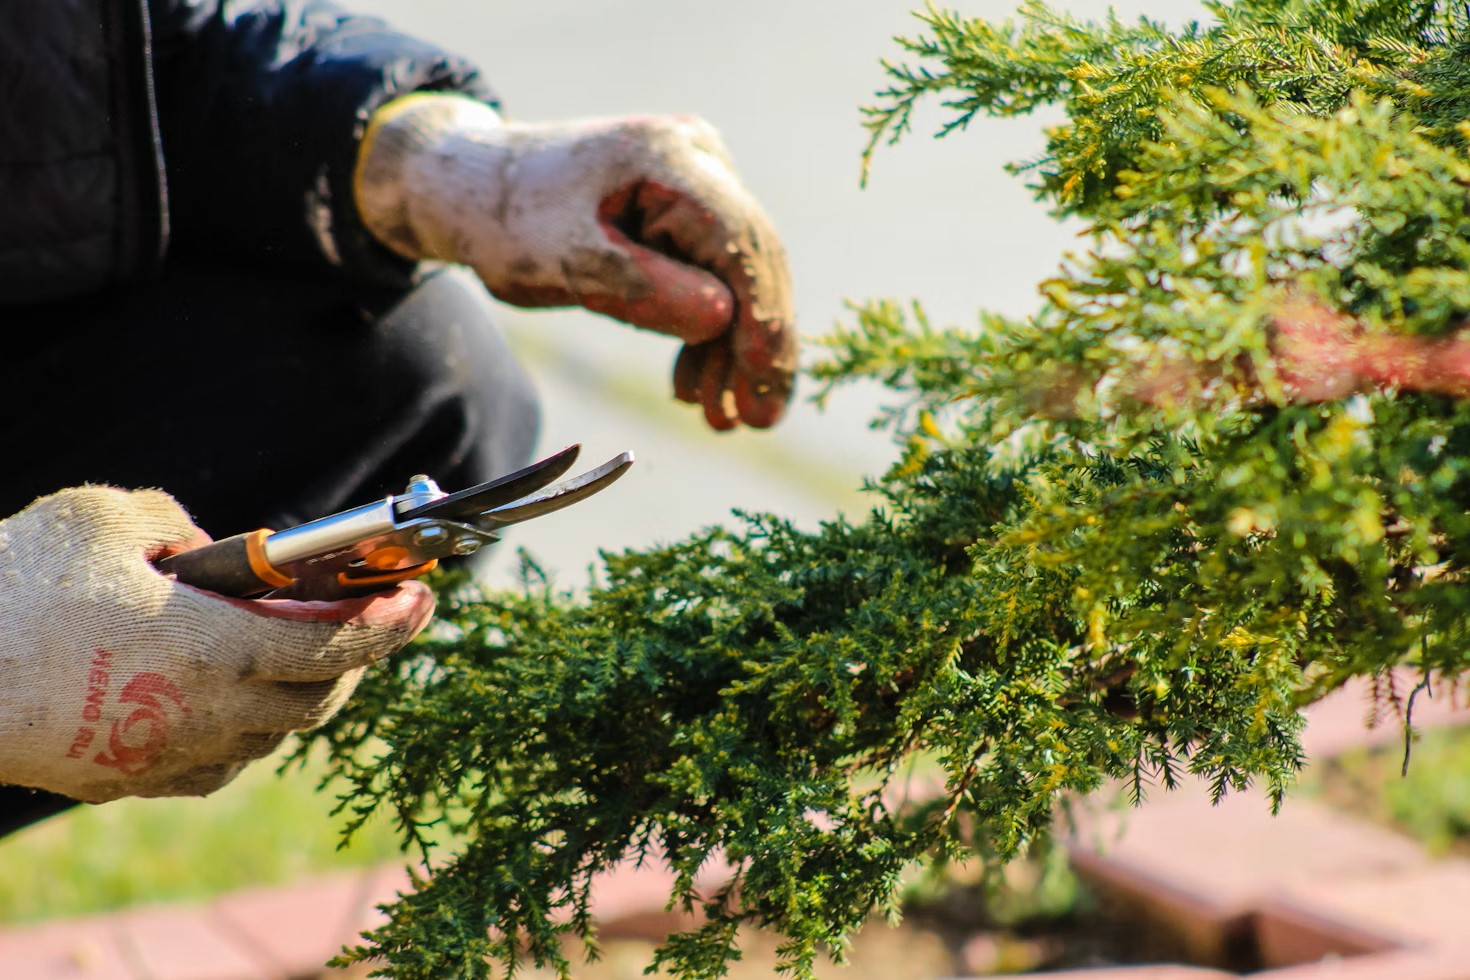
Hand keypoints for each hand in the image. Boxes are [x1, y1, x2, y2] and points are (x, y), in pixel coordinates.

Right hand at [0, 488, 433, 802]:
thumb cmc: (17, 588)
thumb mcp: (108, 517)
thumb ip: (182, 524)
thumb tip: (214, 549)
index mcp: (219, 650)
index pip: (339, 646)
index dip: (392, 623)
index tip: (424, 599)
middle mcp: (209, 714)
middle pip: (319, 699)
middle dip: (355, 659)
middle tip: (366, 620)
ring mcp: (168, 757)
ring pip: (270, 737)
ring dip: (298, 696)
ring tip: (299, 651)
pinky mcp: (127, 781)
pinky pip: (215, 763)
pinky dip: (243, 730)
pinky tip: (230, 699)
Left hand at [354, 95, 795, 430]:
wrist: (472, 188)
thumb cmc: (509, 221)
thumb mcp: (566, 264)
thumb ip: (643, 289)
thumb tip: (724, 320)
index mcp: (668, 157)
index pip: (740, 240)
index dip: (762, 315)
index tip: (764, 382)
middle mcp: (698, 158)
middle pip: (751, 260)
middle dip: (756, 346)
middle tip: (756, 421)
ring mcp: (698, 182)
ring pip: (737, 276)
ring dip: (731, 350)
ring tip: (720, 419)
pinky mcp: (686, 212)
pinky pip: (713, 275)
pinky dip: (706, 333)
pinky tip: (695, 385)